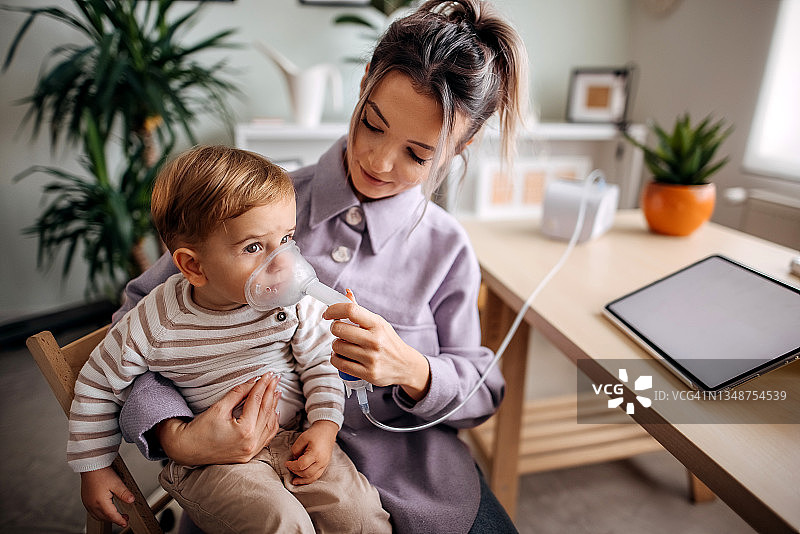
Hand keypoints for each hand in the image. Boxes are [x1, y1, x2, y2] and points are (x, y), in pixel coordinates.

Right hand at [80, 466, 134, 527]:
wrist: (90, 465)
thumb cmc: (101, 472)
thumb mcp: (116, 482)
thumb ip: (124, 493)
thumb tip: (131, 500)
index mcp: (100, 502)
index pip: (111, 516)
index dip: (119, 520)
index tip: (125, 523)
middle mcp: (92, 504)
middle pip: (104, 517)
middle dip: (115, 519)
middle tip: (125, 518)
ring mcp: (87, 503)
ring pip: (98, 516)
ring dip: (107, 517)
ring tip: (117, 515)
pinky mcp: (86, 500)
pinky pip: (93, 512)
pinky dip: (101, 514)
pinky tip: (106, 510)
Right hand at [158, 373, 281, 464]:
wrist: (186, 450)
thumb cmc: (199, 429)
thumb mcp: (219, 407)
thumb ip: (239, 393)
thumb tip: (253, 381)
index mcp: (244, 431)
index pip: (257, 402)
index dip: (262, 385)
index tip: (268, 374)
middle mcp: (251, 443)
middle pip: (265, 412)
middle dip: (270, 392)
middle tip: (275, 379)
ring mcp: (251, 451)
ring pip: (269, 425)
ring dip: (273, 407)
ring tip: (276, 392)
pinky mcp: (249, 455)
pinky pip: (266, 437)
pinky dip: (271, 424)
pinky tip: (274, 413)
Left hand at [285, 420, 338, 484]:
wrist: (327, 430)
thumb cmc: (315, 433)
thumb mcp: (302, 438)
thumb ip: (296, 450)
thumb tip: (294, 460)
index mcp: (316, 453)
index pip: (301, 465)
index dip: (292, 466)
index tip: (286, 463)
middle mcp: (322, 461)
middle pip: (306, 473)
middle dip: (296, 472)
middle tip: (290, 467)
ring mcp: (324, 464)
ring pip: (312, 478)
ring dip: (302, 480)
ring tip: (294, 480)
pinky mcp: (325, 465)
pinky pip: (316, 476)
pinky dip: (308, 480)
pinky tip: (302, 480)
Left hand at [323, 297, 431, 400]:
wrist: (406, 365)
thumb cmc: (389, 342)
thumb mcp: (379, 324)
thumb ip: (360, 311)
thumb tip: (346, 293)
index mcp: (377, 324)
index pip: (351, 310)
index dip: (334, 309)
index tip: (327, 313)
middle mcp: (375, 340)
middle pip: (339, 329)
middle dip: (334, 328)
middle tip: (339, 331)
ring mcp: (371, 358)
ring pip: (337, 346)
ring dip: (336, 345)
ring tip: (344, 345)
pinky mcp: (367, 373)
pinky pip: (339, 363)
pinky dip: (336, 358)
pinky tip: (342, 356)